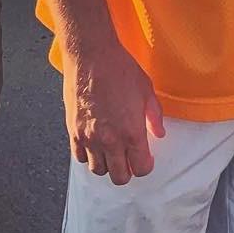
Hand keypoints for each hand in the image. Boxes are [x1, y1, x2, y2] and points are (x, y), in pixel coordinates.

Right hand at [62, 42, 164, 185]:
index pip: (141, 169)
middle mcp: (110, 140)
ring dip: (107, 164)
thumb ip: (154, 116)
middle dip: (128, 170)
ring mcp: (89, 138)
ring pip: (98, 170)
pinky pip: (79, 157)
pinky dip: (88, 155)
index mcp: (132, 132)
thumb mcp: (146, 89)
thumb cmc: (119, 68)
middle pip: (120, 177)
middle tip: (129, 157)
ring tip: (112, 150)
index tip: (146, 157)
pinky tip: (95, 143)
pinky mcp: (73, 131)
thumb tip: (159, 133)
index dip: (145, 165)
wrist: (91, 55)